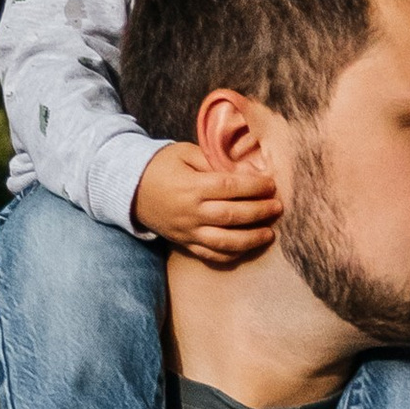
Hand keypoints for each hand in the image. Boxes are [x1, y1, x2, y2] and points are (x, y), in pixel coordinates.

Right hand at [135, 140, 281, 267]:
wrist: (131, 190)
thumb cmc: (161, 166)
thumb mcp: (185, 153)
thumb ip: (213, 160)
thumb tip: (244, 169)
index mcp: (192, 187)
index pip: (230, 188)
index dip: (254, 187)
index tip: (271, 185)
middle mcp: (191, 213)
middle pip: (232, 216)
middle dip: (259, 212)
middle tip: (278, 208)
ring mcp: (188, 232)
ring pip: (225, 242)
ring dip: (251, 240)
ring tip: (270, 234)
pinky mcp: (185, 244)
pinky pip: (211, 256)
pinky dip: (232, 255)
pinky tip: (248, 248)